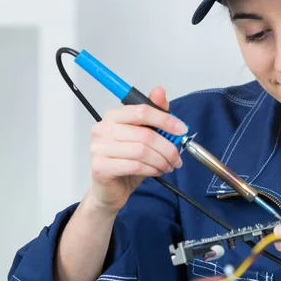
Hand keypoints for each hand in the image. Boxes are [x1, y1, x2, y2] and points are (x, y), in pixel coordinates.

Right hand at [87, 86, 186, 212]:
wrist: (110, 190)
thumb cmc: (127, 161)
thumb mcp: (145, 136)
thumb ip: (154, 114)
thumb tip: (160, 90)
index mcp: (114, 116)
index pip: (142, 111)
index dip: (165, 120)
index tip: (181, 130)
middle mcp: (103, 129)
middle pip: (145, 134)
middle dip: (167, 148)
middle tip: (176, 157)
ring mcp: (99, 148)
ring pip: (142, 151)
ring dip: (161, 160)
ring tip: (168, 166)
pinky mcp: (100, 166)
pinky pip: (135, 165)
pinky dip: (152, 169)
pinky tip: (156, 172)